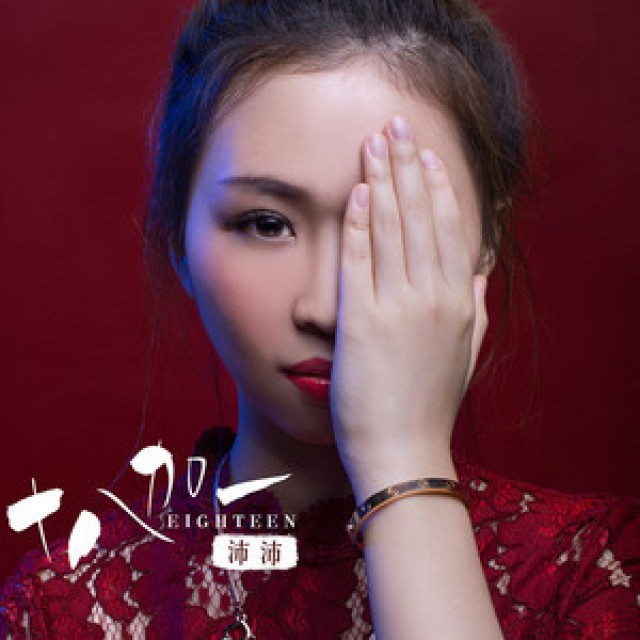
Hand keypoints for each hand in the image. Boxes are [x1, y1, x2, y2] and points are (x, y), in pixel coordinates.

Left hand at [330, 115, 487, 500]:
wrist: (404, 452)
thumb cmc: (432, 404)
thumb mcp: (467, 352)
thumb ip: (476, 306)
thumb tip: (480, 269)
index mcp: (458, 302)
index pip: (447, 229)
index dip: (435, 186)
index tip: (425, 154)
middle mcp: (432, 297)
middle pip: (419, 217)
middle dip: (406, 165)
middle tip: (396, 124)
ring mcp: (398, 308)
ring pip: (392, 230)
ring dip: (383, 180)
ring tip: (374, 142)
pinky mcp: (362, 323)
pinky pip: (361, 262)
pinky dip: (360, 225)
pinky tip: (358, 193)